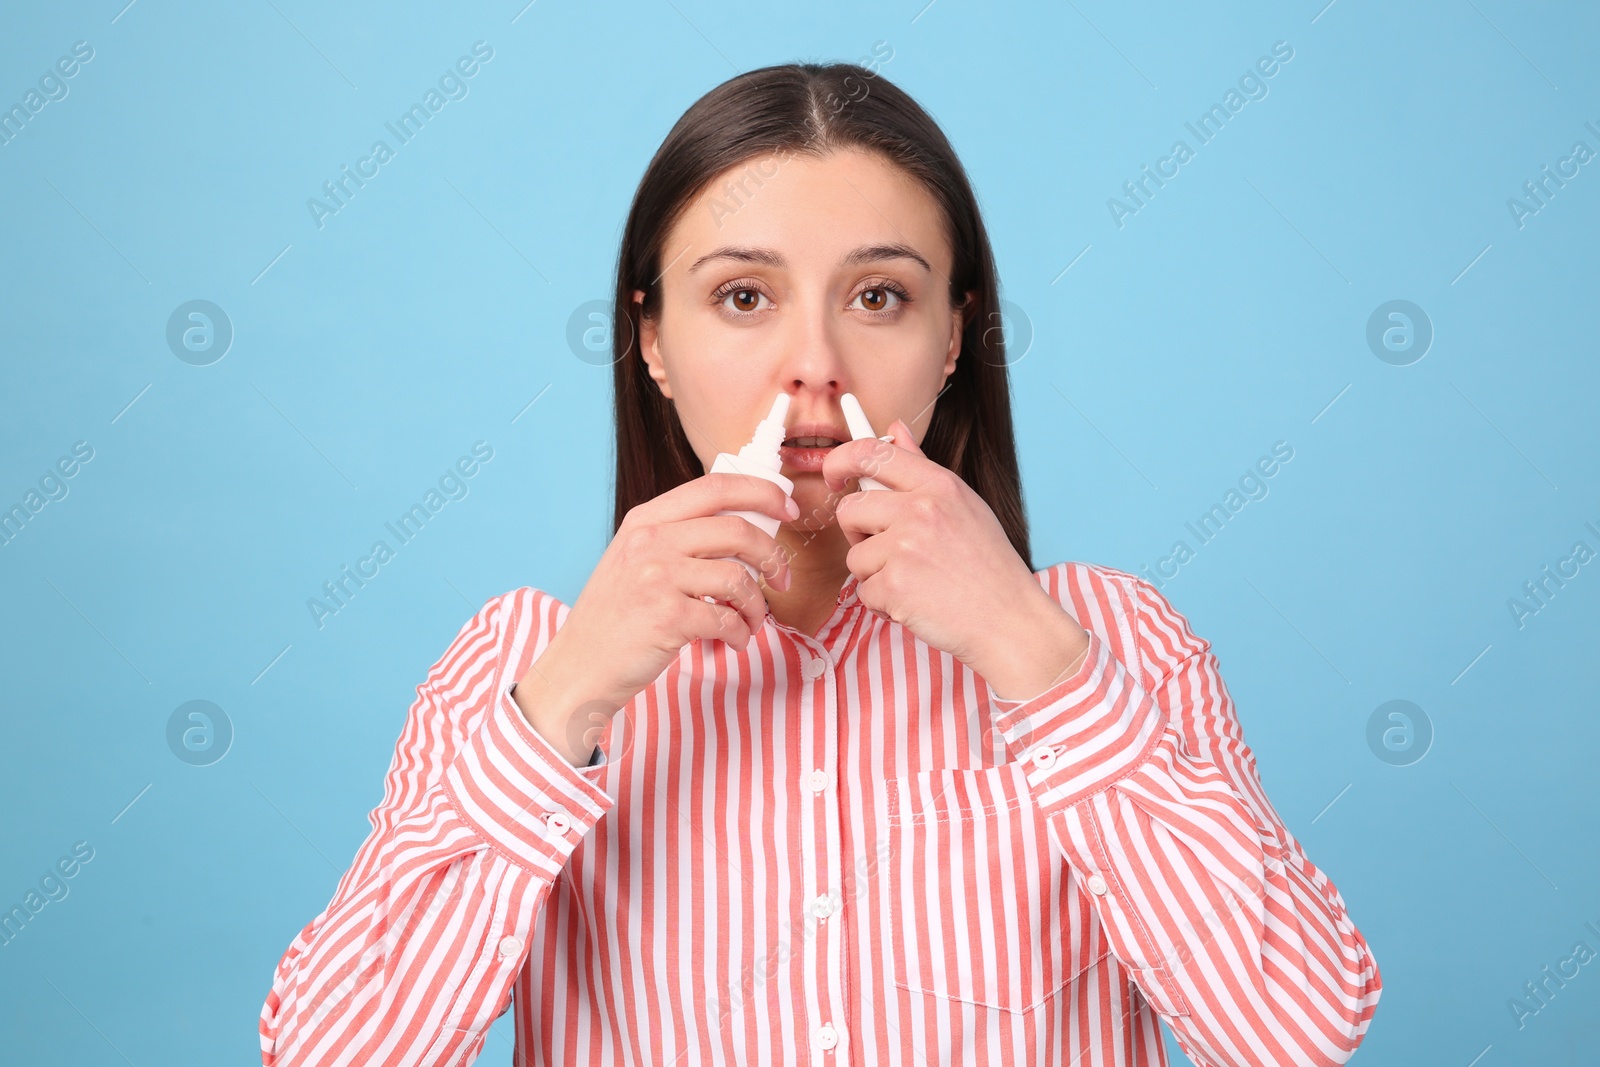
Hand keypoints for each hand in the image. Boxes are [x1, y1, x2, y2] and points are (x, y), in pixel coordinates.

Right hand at [514, 472, 796, 762]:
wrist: (579, 666)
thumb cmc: (616, 616)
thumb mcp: (635, 558)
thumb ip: (679, 537)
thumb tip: (746, 527)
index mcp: (646, 520)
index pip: (715, 486)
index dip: (762, 492)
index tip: (788, 508)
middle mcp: (650, 541)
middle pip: (738, 530)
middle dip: (774, 555)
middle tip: (783, 578)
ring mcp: (656, 578)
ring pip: (739, 577)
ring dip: (758, 604)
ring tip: (751, 621)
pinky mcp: (667, 618)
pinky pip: (727, 619)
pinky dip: (740, 633)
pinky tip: (734, 641)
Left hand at [822, 419, 1086, 699]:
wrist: (1009, 620)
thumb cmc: (988, 566)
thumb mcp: (964, 505)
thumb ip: (921, 467)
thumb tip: (893, 429)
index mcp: (938, 484)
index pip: (871, 452)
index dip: (840, 461)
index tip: (834, 476)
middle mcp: (920, 508)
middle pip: (850, 509)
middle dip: (859, 534)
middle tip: (889, 551)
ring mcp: (905, 546)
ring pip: (854, 556)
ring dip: (875, 575)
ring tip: (915, 582)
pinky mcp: (894, 584)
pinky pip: (863, 591)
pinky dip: (883, 604)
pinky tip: (915, 603)